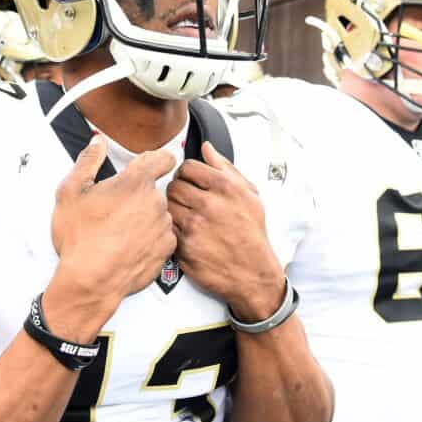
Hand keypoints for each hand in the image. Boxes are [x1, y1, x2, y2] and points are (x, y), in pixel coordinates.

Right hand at [49, 134, 176, 339]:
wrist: (91, 280)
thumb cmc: (80, 239)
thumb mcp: (71, 192)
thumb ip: (88, 161)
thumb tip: (97, 143)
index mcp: (135, 183)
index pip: (163, 158)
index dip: (157, 159)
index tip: (152, 164)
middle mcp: (155, 203)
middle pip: (155, 190)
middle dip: (139, 196)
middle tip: (116, 208)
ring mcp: (163, 227)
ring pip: (159, 215)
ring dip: (145, 218)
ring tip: (120, 231)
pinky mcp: (166, 250)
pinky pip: (162, 237)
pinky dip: (150, 239)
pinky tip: (129, 245)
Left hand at [167, 142, 284, 319]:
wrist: (253, 273)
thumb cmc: (252, 233)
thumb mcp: (249, 195)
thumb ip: (226, 168)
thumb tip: (207, 148)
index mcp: (225, 187)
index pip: (188, 167)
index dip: (187, 174)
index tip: (191, 182)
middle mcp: (209, 205)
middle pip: (174, 186)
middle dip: (179, 191)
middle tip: (187, 200)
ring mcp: (195, 227)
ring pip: (167, 206)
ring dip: (174, 210)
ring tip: (188, 217)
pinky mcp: (185, 247)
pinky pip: (168, 229)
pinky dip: (175, 230)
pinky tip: (188, 233)